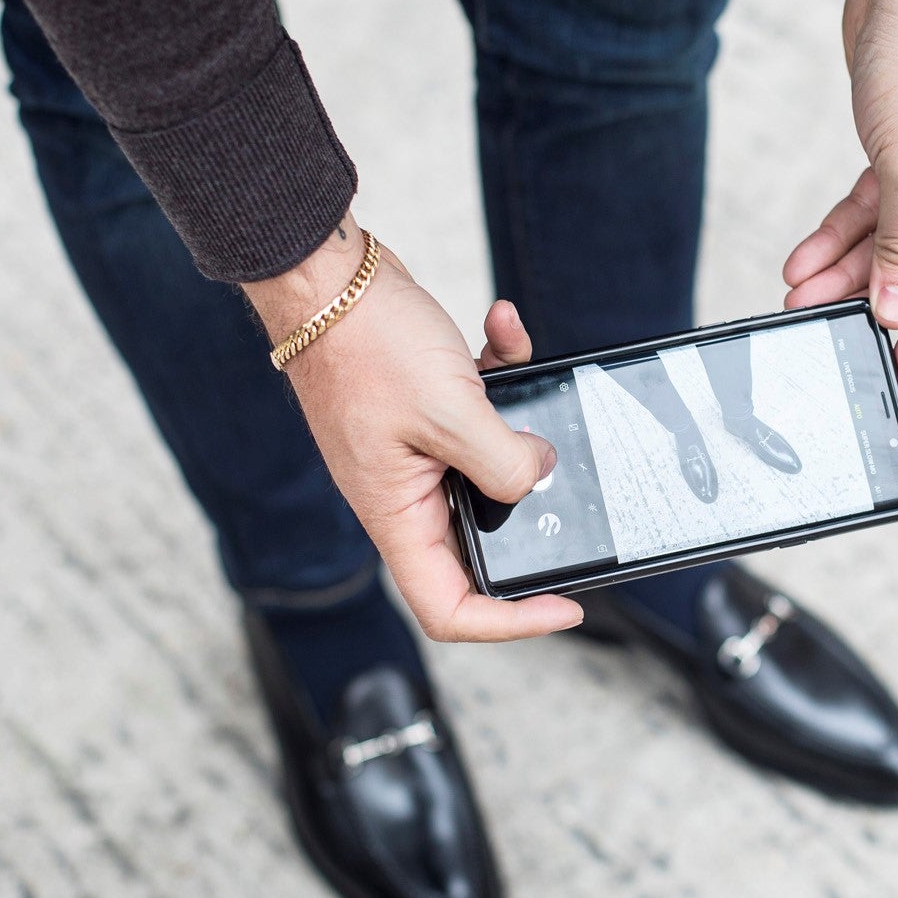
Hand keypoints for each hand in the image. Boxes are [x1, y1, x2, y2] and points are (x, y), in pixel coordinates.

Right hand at [244, 217, 580, 641]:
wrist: (324, 274)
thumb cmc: (363, 343)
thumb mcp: (451, 411)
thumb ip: (505, 460)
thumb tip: (540, 474)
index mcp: (397, 515)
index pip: (449, 608)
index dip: (509, 623)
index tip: (563, 605)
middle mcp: (405, 493)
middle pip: (479, 540)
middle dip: (529, 508)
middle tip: (572, 488)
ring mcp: (415, 452)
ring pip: (491, 464)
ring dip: (520, 422)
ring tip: (525, 370)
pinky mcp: (425, 409)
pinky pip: (482, 409)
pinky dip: (503, 370)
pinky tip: (503, 326)